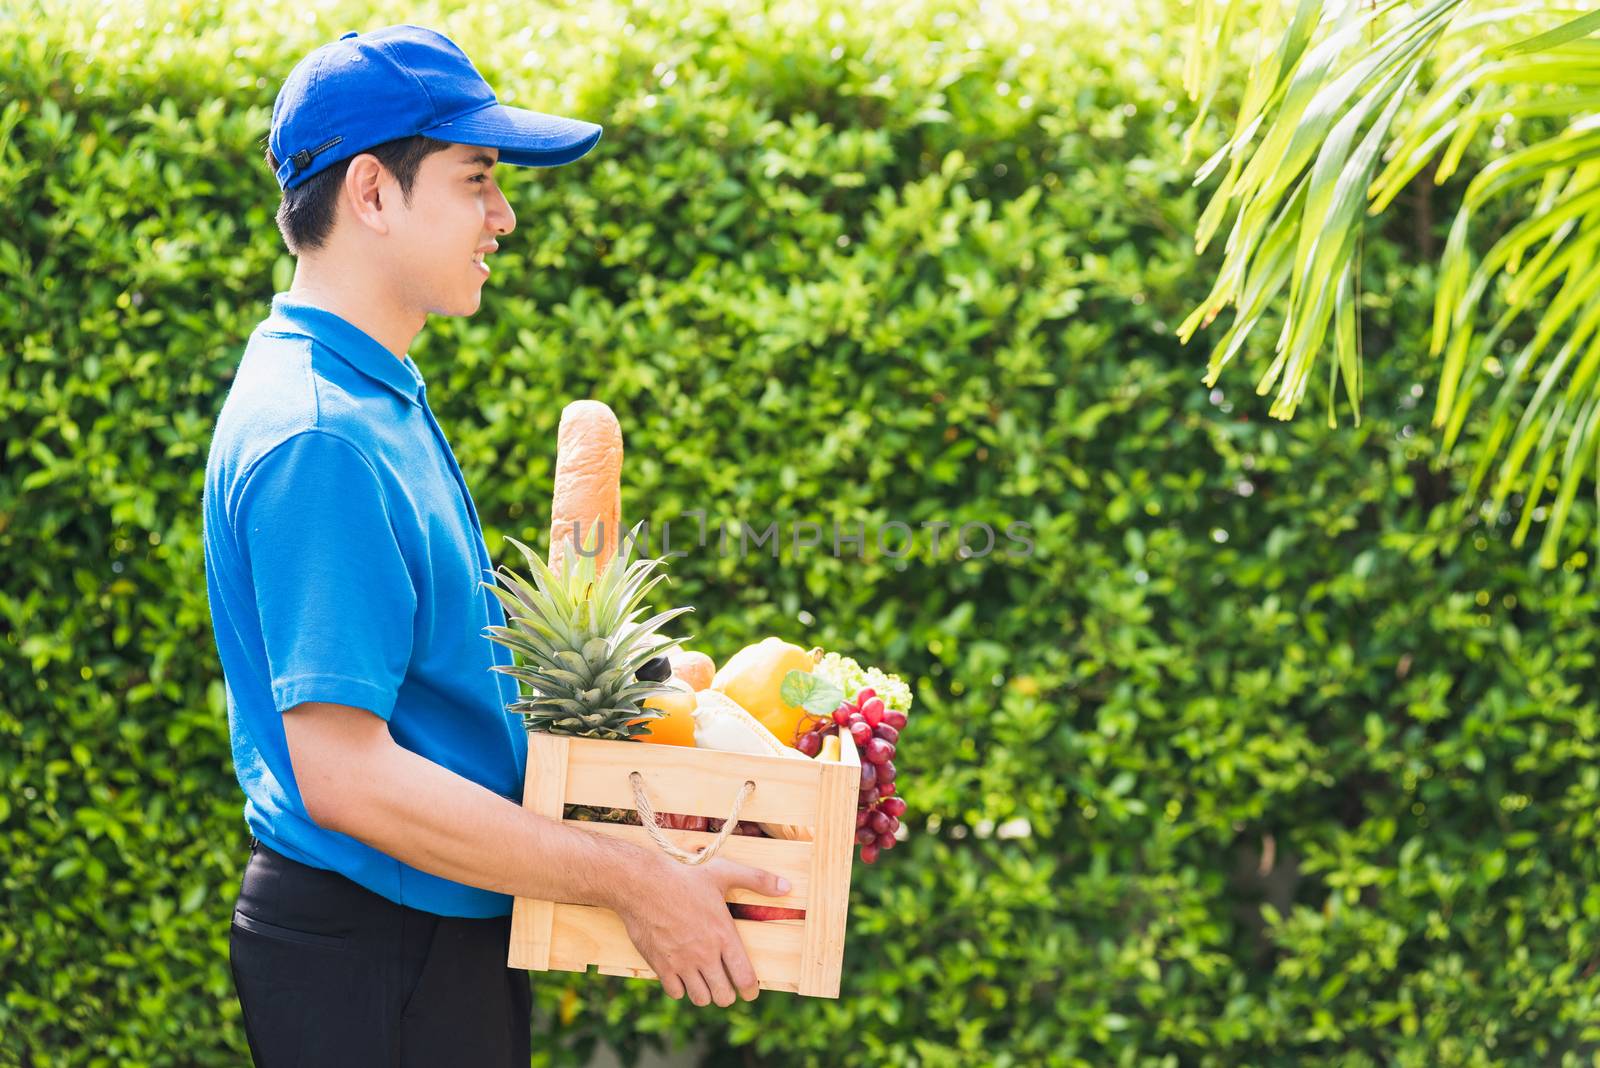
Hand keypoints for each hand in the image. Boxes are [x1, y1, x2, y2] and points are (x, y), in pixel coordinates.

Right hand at [614, 854, 789, 1006]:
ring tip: (705, 981)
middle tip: (726, 985)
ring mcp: (681, 962)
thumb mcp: (723, 872)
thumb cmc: (683, 875)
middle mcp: (704, 954)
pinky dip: (681, 988)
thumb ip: (757, 880)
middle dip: (728, 994)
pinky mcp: (660, 965)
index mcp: (723, 935)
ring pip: (700, 998)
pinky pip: (676, 992)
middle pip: (723, 996)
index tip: (751, 992)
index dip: (751, 990)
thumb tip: (787, 887)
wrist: (641, 883)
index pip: (745, 977)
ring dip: (705, 993)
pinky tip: (682, 975)